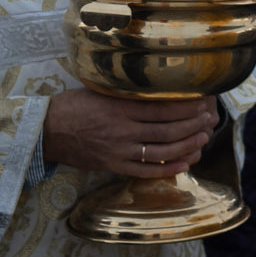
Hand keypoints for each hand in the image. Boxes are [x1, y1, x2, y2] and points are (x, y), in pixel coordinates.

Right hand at [44, 91, 218, 176]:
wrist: (45, 130)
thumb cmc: (73, 106)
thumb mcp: (101, 90)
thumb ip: (128, 92)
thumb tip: (159, 86)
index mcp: (120, 107)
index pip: (163, 107)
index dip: (188, 106)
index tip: (204, 101)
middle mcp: (122, 129)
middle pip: (168, 130)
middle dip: (194, 125)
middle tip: (210, 120)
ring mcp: (118, 150)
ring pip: (161, 151)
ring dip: (187, 146)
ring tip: (203, 139)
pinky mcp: (112, 165)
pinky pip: (144, 170)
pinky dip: (168, 168)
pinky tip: (184, 163)